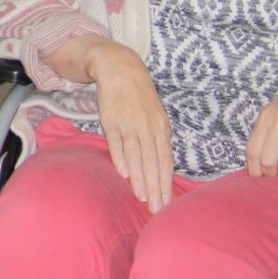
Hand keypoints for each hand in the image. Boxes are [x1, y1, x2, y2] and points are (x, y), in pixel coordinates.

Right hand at [66, 37, 174, 213]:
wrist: (121, 69)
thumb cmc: (139, 98)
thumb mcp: (155, 117)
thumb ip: (156, 142)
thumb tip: (159, 168)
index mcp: (161, 128)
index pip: (165, 161)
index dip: (165, 183)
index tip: (166, 203)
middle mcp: (148, 127)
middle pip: (153, 162)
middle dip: (155, 187)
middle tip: (156, 208)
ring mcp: (130, 123)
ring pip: (137, 155)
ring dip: (139, 177)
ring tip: (142, 197)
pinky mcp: (111, 119)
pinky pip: (117, 141)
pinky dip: (121, 157)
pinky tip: (123, 172)